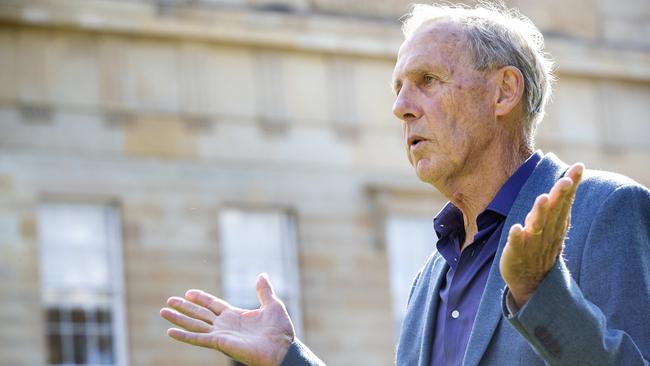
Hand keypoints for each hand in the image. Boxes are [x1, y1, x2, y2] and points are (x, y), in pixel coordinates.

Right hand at [160, 273, 294, 365]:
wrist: (282, 348)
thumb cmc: (280, 330)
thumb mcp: (272, 305)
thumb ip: (264, 291)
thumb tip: (262, 274)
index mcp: (236, 315)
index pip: (213, 305)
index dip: (201, 299)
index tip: (188, 293)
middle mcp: (225, 325)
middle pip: (200, 314)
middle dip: (185, 308)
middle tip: (169, 301)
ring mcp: (221, 334)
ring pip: (195, 324)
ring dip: (179, 318)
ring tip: (163, 311)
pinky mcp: (220, 343)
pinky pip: (198, 338)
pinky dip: (183, 336)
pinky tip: (170, 331)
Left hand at [500, 163, 583, 307]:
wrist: (530, 282)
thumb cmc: (541, 247)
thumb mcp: (552, 225)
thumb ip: (558, 205)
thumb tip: (569, 180)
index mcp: (555, 224)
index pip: (564, 201)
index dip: (571, 185)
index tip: (578, 167)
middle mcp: (546, 232)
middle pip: (553, 212)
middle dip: (559, 196)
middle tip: (565, 181)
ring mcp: (531, 244)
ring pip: (536, 226)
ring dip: (539, 213)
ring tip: (542, 199)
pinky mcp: (516, 254)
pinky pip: (517, 245)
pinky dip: (517, 237)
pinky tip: (516, 229)